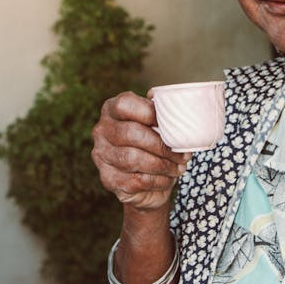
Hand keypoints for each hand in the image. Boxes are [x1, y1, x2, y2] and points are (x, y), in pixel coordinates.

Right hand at [92, 91, 189, 210]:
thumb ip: (163, 111)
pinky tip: (168, 178)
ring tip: (179, 167)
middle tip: (183, 154)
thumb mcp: (158, 122)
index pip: (124, 105)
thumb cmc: (155, 141)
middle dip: (162, 145)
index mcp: (112, 109)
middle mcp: (101, 130)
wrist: (148, 178)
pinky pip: (135, 180)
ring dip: (162, 165)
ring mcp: (101, 155)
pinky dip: (158, 181)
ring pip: (133, 159)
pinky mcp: (108, 179)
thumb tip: (172, 102)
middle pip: (131, 133)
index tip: (172, 123)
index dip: (149, 112)